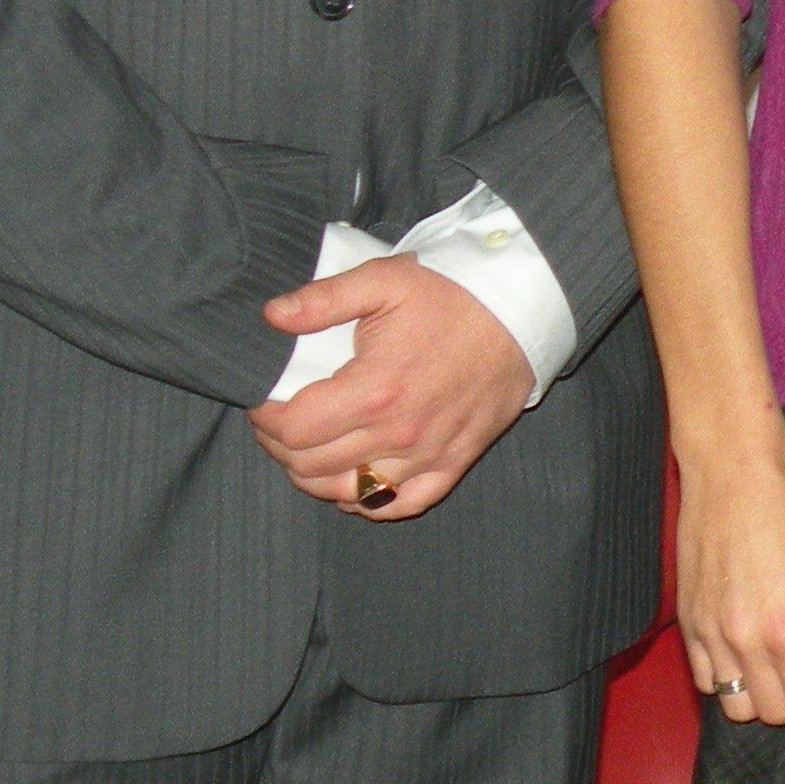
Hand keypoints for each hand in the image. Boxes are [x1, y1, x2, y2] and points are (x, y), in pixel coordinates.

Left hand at [248, 257, 532, 519]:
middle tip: (281, 421)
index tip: (264, 401)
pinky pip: (400, 503)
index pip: (293, 429)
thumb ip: (324, 299)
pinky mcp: (453, 462)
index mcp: (374, 390)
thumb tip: (272, 316)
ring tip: (308, 450)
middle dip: (281, 446)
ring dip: (314, 477)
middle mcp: (397, 433)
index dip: (266, 418)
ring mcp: (426, 454)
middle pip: (310, 466)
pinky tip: (352, 484)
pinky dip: (368, 502)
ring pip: (348, 492)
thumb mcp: (385, 280)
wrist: (520, 310)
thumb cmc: (451, 294)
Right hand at [677, 428, 784, 728]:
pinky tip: (749, 656)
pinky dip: (730, 683)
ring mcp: (710, 636)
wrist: (733, 474)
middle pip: (775, 715)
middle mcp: (744, 642)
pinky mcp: (687, 625)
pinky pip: (706, 683)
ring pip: (736, 708)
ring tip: (783, 669)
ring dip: (765, 700)